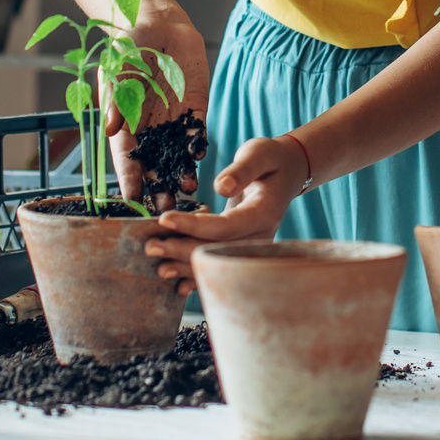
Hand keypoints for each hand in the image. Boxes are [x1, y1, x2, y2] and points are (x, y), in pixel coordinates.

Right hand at [106, 6, 210, 207]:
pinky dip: (197, 148)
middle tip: (164, 211)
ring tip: (186, 193)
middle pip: (153, 163)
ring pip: (177, 154)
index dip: (128, 177)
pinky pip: (197, 132)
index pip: (125, 156)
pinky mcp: (195, 107)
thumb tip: (110, 130)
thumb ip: (116, 99)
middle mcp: (149, 126)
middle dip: (157, 187)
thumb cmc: (128, 43)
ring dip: (180, 173)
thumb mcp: (118, 69)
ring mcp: (173, 119)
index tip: (130, 199)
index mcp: (125, 121)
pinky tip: (199, 162)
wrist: (157, 21)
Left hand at [145, 135, 308, 295]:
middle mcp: (260, 236)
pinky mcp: (242, 249)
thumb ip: (242, 169)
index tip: (164, 219)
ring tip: (158, 267)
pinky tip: (179, 285)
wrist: (288, 172)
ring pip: (217, 263)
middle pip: (218, 250)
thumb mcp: (259, 153)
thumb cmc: (271, 159)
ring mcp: (253, 247)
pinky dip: (199, 276)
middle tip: (150, 247)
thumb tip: (221, 186)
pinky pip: (220, 265)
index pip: (225, 226)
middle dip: (182, 250)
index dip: (194, 226)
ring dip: (186, 267)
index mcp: (264, 212)